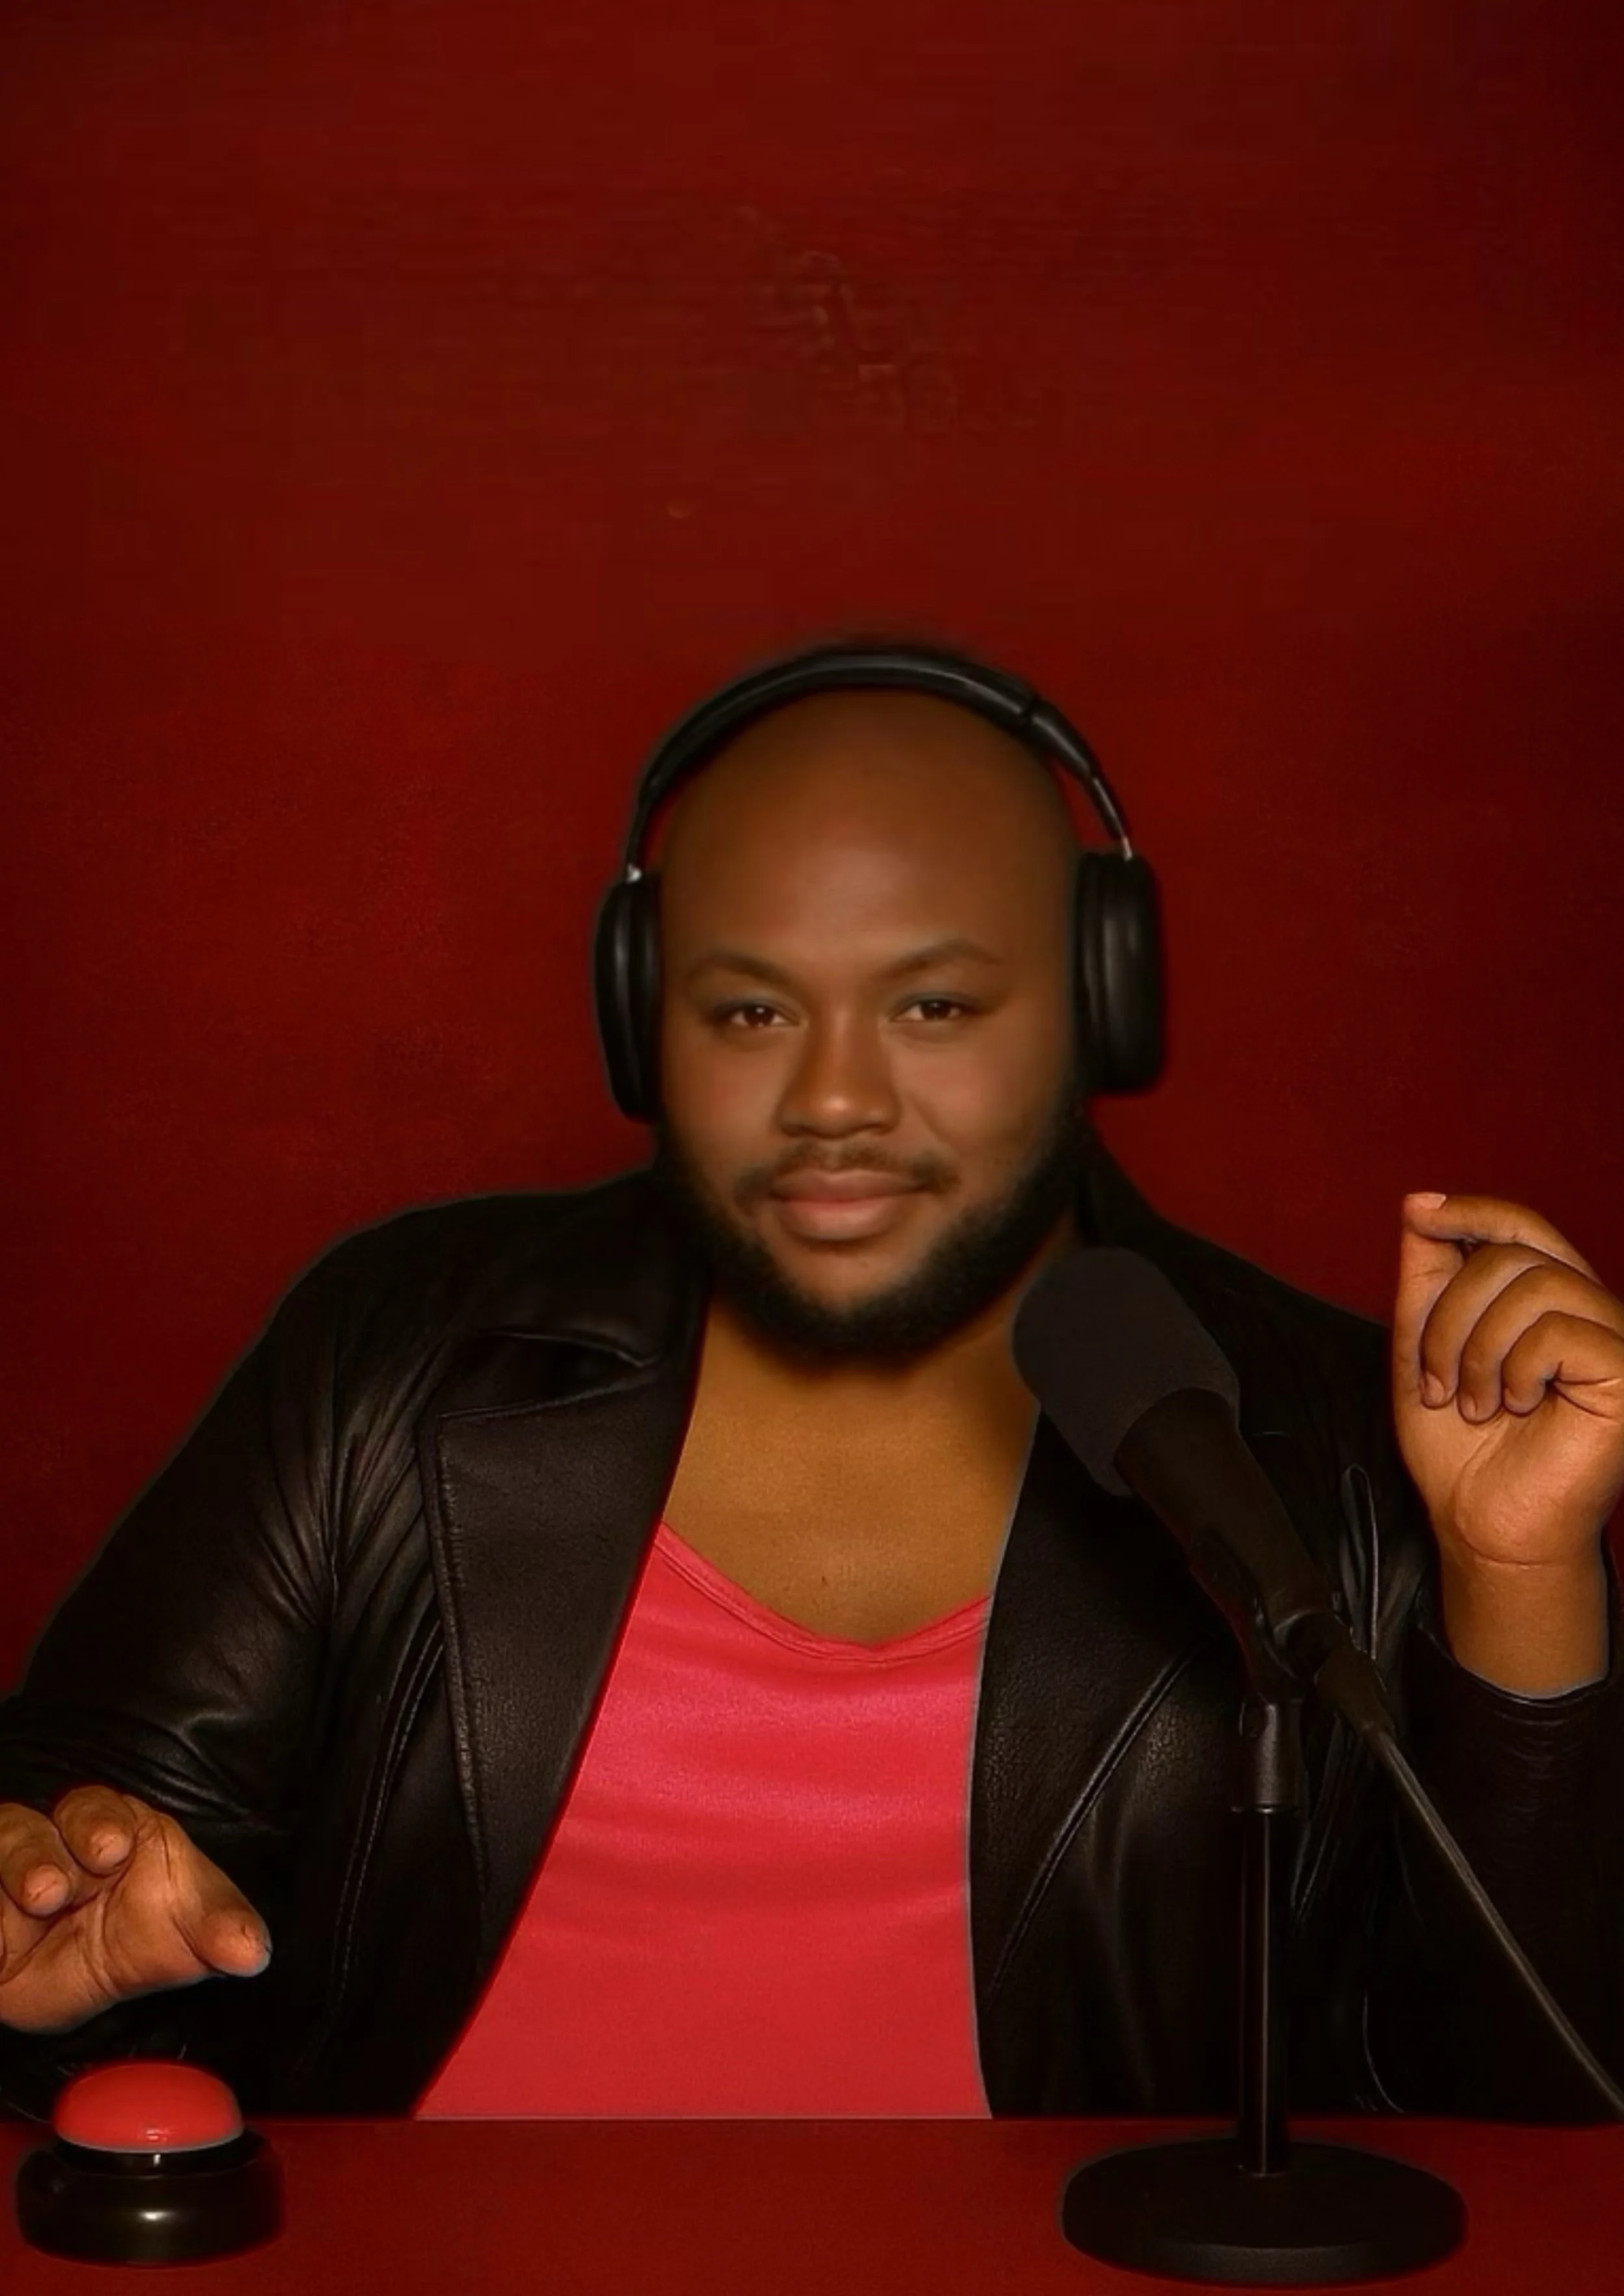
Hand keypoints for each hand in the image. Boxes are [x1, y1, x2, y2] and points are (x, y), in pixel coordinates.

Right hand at [0, 1787, 269, 2034]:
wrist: (81, 1982)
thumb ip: (220, 1930)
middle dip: (35, 1854)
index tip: (113, 1850)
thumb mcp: (187, 1927)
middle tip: (51, 1890)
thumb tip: (254, 1954)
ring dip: (2, 1884)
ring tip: (28, 1912)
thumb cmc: (144, 1930)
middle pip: (22, 1828)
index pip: (94, 1808)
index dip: (98, 1823)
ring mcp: (0, 1882)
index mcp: (104, 1828)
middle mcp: (44, 1844)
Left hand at [1393, 1192, 1623, 1566]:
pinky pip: (1558, 1330)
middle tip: (1439, 1383)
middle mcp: (1587, 1311)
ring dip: (1476, 1348)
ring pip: (1531, 1286)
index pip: (1520, 1227)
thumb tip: (1420, 1205)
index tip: (1420, 1213)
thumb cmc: (1460, 1450)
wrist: (1483, 1526)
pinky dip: (1516, 1370)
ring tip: (1473, 1403)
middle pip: (1510, 1255)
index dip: (1471, 1210)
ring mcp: (1613, 1339)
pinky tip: (1516, 1407)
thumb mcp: (1423, 1350)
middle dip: (1450, 1316)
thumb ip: (1427, 1280)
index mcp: (1547, 1303)